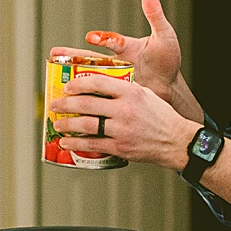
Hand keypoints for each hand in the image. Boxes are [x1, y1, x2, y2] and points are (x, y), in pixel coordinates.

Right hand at [48, 0, 182, 102]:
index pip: (112, 41)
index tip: (90, 37)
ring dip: (73, 78)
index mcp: (124, 47)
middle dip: (71, 56)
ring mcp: (113, 79)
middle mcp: (114, 62)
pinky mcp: (114, 94)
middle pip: (89, 59)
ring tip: (54, 79)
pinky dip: (86, 99)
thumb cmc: (167, 59)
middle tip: (53, 53)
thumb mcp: (164, 36)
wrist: (171, 87)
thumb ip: (155, 17)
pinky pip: (98, 96)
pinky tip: (72, 103)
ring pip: (89, 78)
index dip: (102, 39)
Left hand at [50, 73, 197, 170]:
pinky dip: (76, 144)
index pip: (98, 83)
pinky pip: (93, 145)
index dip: (79, 84)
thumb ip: (123, 90)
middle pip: (87, 104)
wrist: (176, 141)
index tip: (68, 87)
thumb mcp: (145, 94)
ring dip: (68, 124)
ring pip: (87, 125)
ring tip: (58, 124)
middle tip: (55, 104)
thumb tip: (98, 87)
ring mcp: (122, 130)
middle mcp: (125, 110)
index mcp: (131, 93)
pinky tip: (67, 142)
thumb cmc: (160, 117)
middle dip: (66, 104)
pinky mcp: (120, 147)